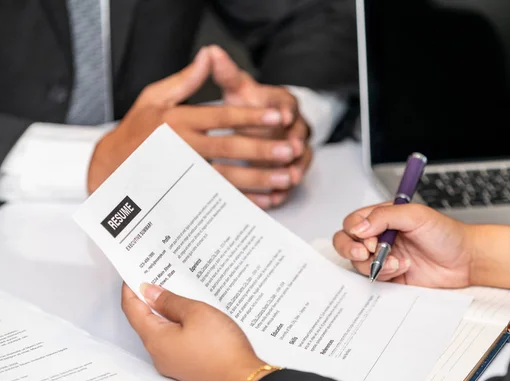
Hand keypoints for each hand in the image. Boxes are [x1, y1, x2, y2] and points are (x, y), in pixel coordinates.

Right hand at [88, 47, 304, 207]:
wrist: (110, 167)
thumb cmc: (135, 129)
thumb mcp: (154, 97)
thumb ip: (185, 80)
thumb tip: (208, 56)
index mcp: (177, 121)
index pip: (221, 117)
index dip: (251, 116)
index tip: (278, 116)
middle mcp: (181, 147)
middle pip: (228, 148)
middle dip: (261, 149)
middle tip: (290, 150)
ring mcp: (182, 175)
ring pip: (226, 177)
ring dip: (258, 178)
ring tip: (284, 177)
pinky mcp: (183, 195)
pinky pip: (217, 200)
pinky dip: (242, 202)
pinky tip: (265, 200)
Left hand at [121, 283, 271, 380]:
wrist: (241, 380)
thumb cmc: (221, 350)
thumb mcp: (196, 313)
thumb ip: (170, 301)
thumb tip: (151, 292)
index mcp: (156, 339)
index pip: (132, 309)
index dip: (130, 288)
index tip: (133, 273)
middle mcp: (159, 353)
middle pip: (144, 320)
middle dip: (148, 297)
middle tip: (155, 276)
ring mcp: (172, 361)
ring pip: (161, 329)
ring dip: (165, 310)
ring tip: (175, 291)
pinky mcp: (186, 363)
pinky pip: (174, 339)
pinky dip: (176, 323)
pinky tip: (189, 313)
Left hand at [208, 45, 312, 205]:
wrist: (261, 124)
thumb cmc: (247, 104)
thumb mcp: (237, 88)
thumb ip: (227, 74)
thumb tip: (210, 51)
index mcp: (283, 102)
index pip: (288, 103)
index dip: (286, 110)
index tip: (283, 117)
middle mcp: (294, 125)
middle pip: (298, 135)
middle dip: (294, 143)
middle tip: (292, 150)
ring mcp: (295, 149)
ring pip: (299, 160)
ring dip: (294, 169)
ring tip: (289, 179)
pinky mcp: (290, 169)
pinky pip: (289, 182)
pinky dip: (282, 191)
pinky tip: (275, 199)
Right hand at [333, 203, 509, 288]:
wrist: (465, 260)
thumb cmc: (446, 233)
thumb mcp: (416, 215)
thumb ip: (384, 216)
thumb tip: (360, 227)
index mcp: (381, 218)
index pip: (353, 223)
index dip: (355, 231)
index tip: (369, 238)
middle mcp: (378, 236)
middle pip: (345, 242)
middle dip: (351, 249)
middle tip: (366, 252)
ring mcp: (382, 256)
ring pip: (358, 262)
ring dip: (375, 263)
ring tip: (396, 261)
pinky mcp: (389, 275)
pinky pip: (373, 278)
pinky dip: (384, 274)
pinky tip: (402, 268)